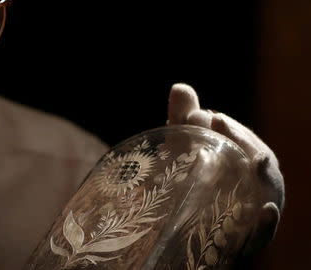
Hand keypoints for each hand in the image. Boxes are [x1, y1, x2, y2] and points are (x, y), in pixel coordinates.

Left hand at [167, 83, 284, 255]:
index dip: (228, 128)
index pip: (244, 141)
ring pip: (267, 193)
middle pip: (258, 162)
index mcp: (247, 161)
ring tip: (258, 159)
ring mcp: (256, 211)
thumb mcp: (188, 151)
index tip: (209, 117)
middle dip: (241, 142)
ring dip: (264, 176)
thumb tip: (179, 87)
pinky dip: (267, 223)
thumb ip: (185, 121)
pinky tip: (266, 210)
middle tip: (216, 123)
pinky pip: (263, 234)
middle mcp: (257, 184)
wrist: (196, 235)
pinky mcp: (250, 240)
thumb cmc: (198, 182)